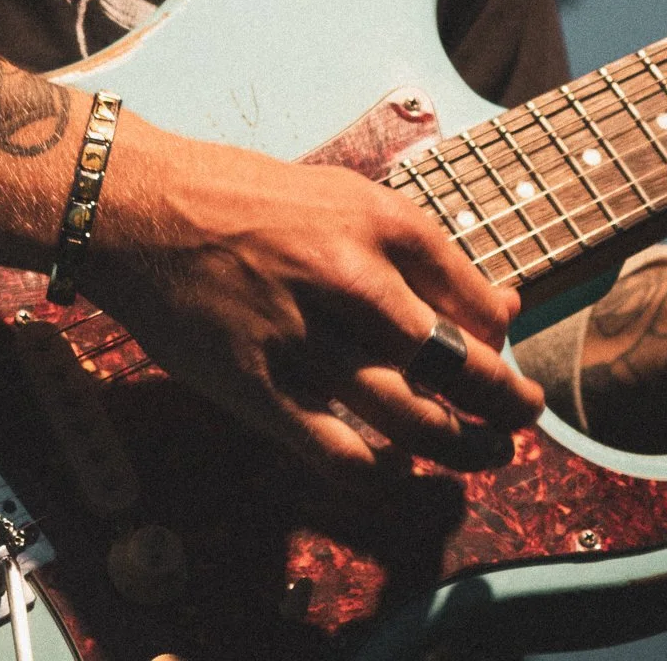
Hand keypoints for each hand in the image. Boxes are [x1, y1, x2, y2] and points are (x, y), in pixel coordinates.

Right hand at [80, 110, 542, 476]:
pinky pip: (342, 454)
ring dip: (464, 447)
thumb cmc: (241, 196)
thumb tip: (495, 305)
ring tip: (487, 454)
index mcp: (380, 223)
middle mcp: (354, 281)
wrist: (142, 208)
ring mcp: (308, 341)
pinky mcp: (262, 390)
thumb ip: (414, 251)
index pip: (474, 297)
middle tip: (523, 415)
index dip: (502, 335)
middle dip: (507, 402)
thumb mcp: (341, 195)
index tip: (503, 348)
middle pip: (460, 366)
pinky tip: (397, 468)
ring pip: (414, 420)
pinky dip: (383, 472)